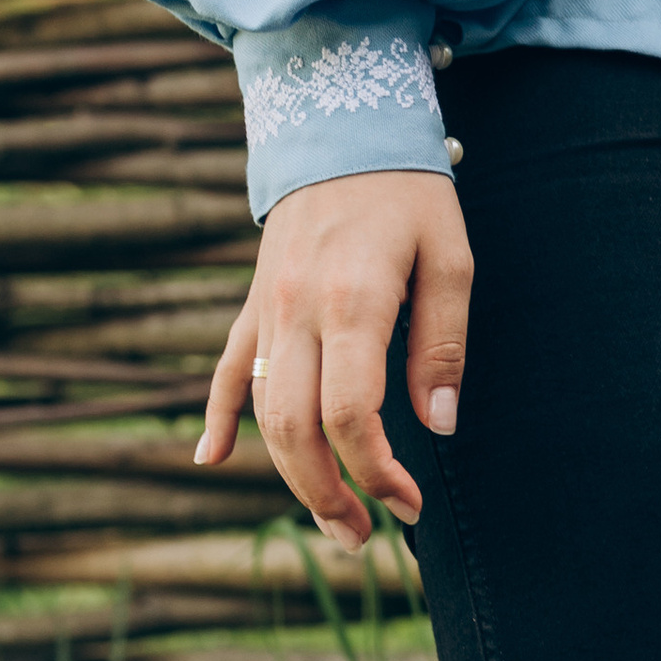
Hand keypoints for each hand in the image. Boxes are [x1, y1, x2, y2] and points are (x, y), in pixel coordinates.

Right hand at [193, 169, 470, 552]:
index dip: (377, 471)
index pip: (351, 414)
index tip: (409, 503)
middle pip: (294, 428)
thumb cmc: (410, 193)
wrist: (342, 124)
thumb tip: (441, 424)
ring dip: (288, 474)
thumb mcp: (450, 260)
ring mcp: (266, 308)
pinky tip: (210, 458)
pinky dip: (216, 415)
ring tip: (329, 519)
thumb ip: (442, 345)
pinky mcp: (253, 302)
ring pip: (261, 410)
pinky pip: (226, 367)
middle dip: (325, 494)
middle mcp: (296, 311)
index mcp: (351, 303)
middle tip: (363, 536)